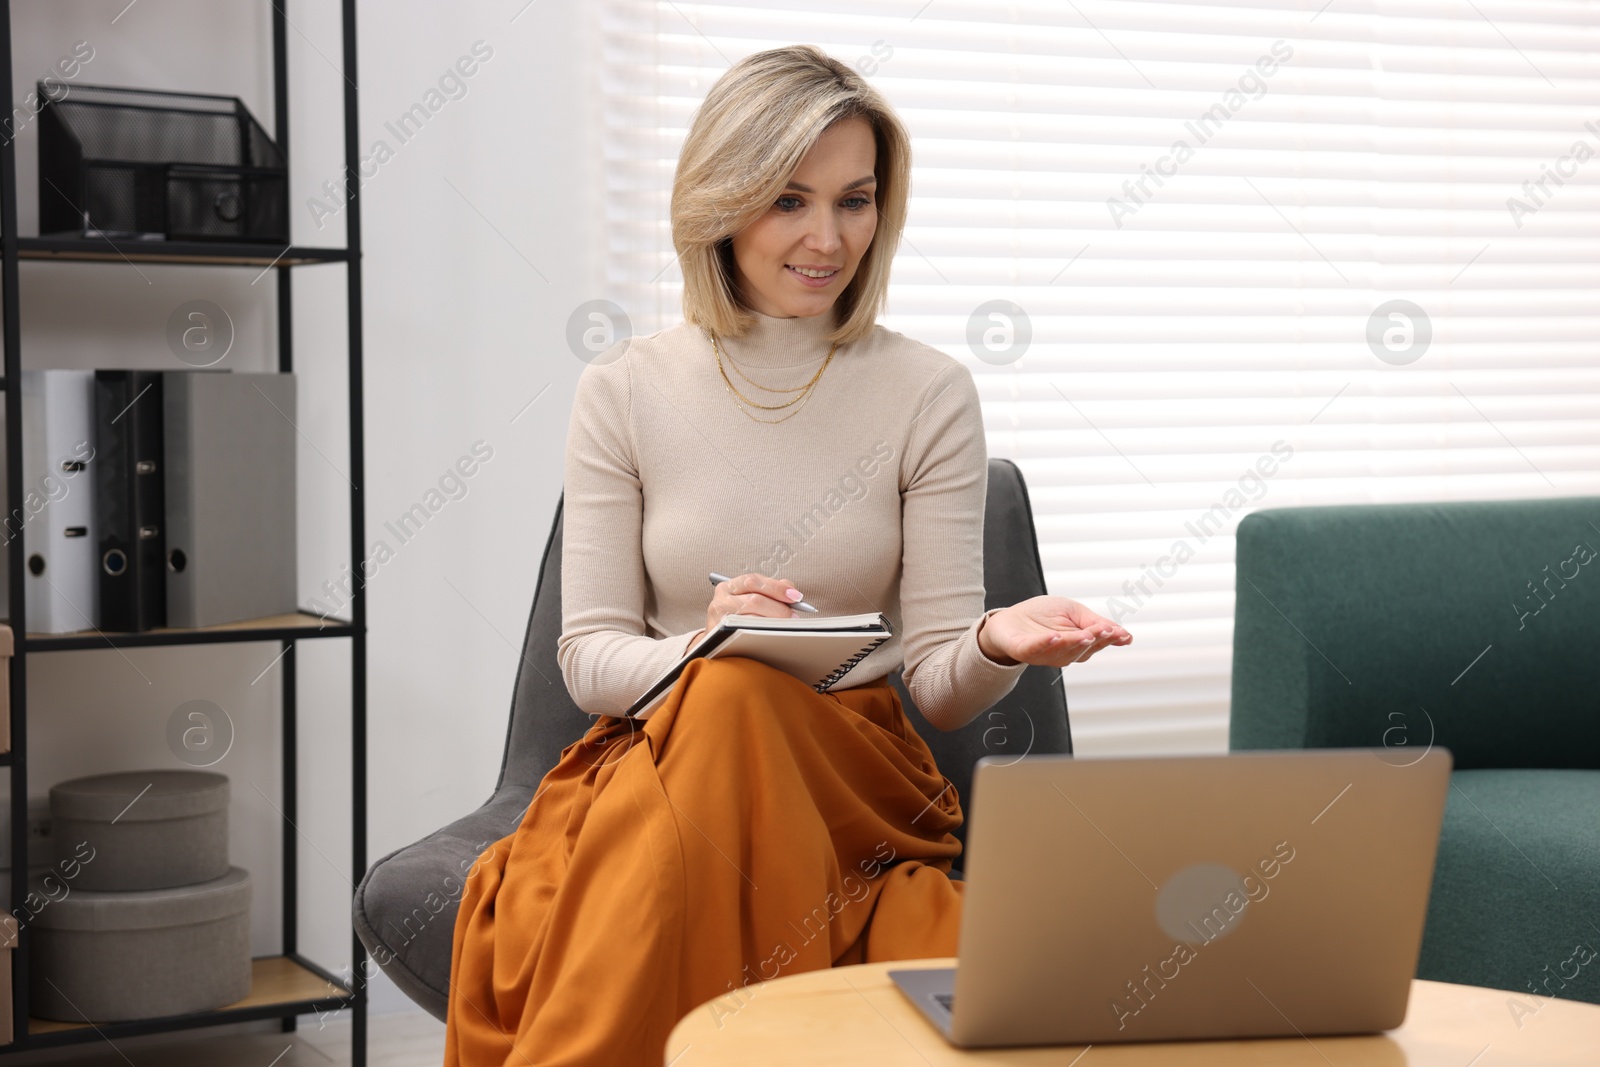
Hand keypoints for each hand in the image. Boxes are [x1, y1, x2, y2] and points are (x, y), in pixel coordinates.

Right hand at [706, 572, 804, 633]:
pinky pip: (745, 633)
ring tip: (787, 626)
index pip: (754, 581)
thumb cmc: (738, 618)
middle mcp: (720, 599)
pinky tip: (772, 634)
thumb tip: (791, 590)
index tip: (796, 596)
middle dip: (778, 608)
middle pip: (754, 600)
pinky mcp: (720, 635)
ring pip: (751, 618)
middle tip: (793, 616)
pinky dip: (762, 633)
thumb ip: (769, 591)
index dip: (777, 587)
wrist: (717, 641)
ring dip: (773, 622)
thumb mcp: (749, 599)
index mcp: (729, 586)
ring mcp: (718, 618)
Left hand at [977, 596, 1130, 667]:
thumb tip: (1125, 634)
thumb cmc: (1043, 616)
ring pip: (1062, 651)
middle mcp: (1063, 654)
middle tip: (1106, 630)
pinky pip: (1035, 649)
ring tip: (1085, 634)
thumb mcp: (1073, 612)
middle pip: (1082, 649)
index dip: (1109, 638)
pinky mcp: (1023, 650)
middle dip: (1095, 639)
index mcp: (1077, 645)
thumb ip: (1095, 622)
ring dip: (1074, 642)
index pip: (1096, 643)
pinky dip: (1044, 644)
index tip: (1122, 634)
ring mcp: (1043, 654)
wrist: (1009, 620)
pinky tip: (1054, 636)